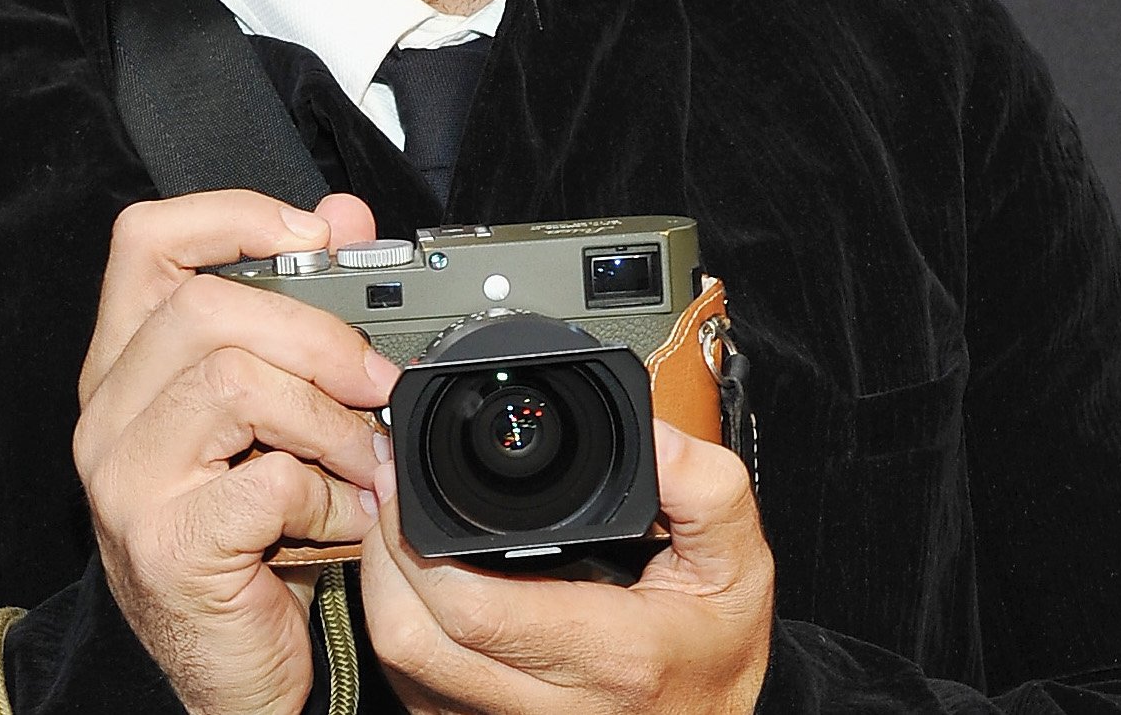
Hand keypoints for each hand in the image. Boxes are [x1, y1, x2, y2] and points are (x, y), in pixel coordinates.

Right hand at [73, 189, 398, 714]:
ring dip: (329, 419)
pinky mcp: (167, 546)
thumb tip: (345, 217)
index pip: (146, 242)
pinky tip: (345, 516)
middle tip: (376, 379)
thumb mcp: (274, 411)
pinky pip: (267, 481)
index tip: (314, 234)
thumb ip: (301, 309)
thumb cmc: (248, 535)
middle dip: (316, 333)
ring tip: (365, 456)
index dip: (232, 216)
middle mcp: (108, 416)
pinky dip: (330, 493)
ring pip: (232, 381)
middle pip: (204, 306)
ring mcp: (126, 482)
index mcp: (126, 365)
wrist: (224, 670)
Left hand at [359, 417, 774, 713]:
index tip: (408, 481)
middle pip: (412, 641)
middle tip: (388, 493)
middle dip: (384, 557)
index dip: (419, 542)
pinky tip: (415, 584)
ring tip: (395, 528)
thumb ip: (703, 487)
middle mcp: (550, 709)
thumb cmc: (716, 650)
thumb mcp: (737, 561)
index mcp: (610, 658)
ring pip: (402, 669)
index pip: (475, 610)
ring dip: (384, 592)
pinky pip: (414, 689)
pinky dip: (401, 630)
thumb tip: (651, 432)